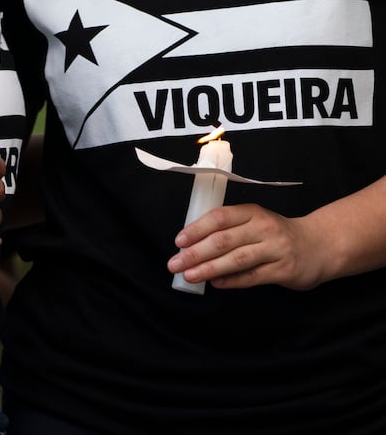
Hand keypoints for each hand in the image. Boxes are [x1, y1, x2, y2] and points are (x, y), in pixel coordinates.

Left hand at [167, 203, 326, 290]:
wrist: (320, 246)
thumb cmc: (276, 233)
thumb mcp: (254, 221)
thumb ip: (229, 228)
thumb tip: (193, 243)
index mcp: (252, 212)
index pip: (219, 217)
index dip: (197, 229)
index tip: (179, 241)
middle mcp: (263, 228)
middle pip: (223, 240)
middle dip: (195, 253)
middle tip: (175, 263)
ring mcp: (275, 250)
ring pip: (236, 260)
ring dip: (209, 269)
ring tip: (189, 275)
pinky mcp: (284, 270)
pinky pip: (252, 277)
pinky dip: (231, 281)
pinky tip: (215, 283)